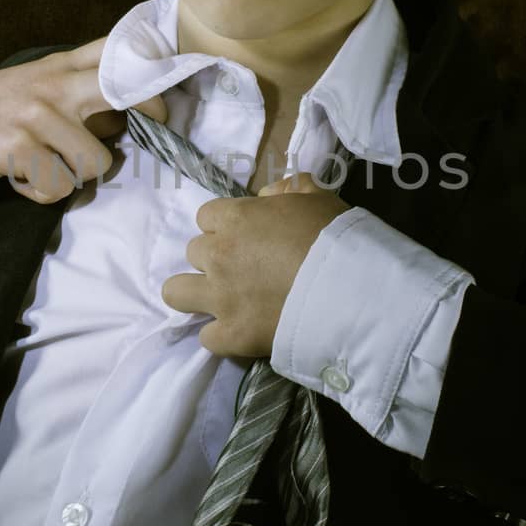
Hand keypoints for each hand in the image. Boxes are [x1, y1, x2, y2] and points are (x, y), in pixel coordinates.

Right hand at [0, 35, 167, 199]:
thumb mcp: (38, 85)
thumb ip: (80, 90)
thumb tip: (129, 119)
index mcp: (63, 64)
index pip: (121, 51)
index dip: (156, 71)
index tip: (168, 98)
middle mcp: (57, 82)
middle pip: (128, 90)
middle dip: (149, 117)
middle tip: (148, 135)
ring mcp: (40, 113)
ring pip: (98, 162)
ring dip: (75, 177)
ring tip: (47, 167)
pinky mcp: (20, 145)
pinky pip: (60, 186)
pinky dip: (43, 193)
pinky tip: (22, 179)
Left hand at [162, 172, 350, 357]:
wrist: (350, 290)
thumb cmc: (335, 237)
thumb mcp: (317, 196)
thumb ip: (288, 189)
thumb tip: (267, 196)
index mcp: (235, 219)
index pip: (206, 216)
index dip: (226, 226)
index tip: (246, 236)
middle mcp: (218, 256)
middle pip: (194, 252)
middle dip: (214, 257)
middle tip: (244, 267)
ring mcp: (221, 297)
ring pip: (176, 292)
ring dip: (195, 293)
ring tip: (221, 299)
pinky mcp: (231, 335)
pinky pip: (207, 336)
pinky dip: (222, 335)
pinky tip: (241, 331)